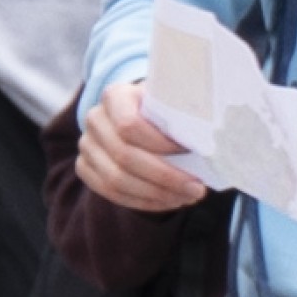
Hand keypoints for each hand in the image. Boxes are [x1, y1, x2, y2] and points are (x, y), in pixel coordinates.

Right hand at [78, 78, 207, 214]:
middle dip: (165, 177)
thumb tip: (211, 136)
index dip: (161, 144)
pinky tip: (168, 201)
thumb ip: (184, 110)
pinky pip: (111, 193)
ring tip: (186, 197)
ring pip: (116, 180)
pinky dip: (142, 202)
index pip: (130, 125)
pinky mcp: (85, 167)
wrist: (136, 113)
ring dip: (156, 194)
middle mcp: (95, 119)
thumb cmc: (162, 107)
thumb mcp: (172, 99)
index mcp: (115, 95)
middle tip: (196, 188)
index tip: (191, 153)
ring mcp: (86, 145)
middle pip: (125, 157)